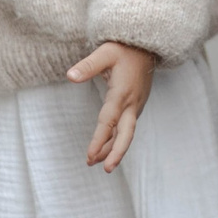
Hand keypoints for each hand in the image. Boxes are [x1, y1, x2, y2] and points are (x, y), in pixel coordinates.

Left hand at [68, 40, 156, 170]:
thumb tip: (70, 76)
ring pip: (126, 134)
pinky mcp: (136, 107)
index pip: (108, 121)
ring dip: (113, 149)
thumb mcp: (105, 52)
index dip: (99, 140)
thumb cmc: (124, 49)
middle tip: (105, 170)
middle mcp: (131, 104)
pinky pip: (127, 128)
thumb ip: (87, 65)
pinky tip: (108, 147)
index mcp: (122, 93)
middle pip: (126, 135)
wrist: (147, 47)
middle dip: (115, 154)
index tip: (89, 155)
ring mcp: (136, 106)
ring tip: (97, 163)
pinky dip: (117, 140)